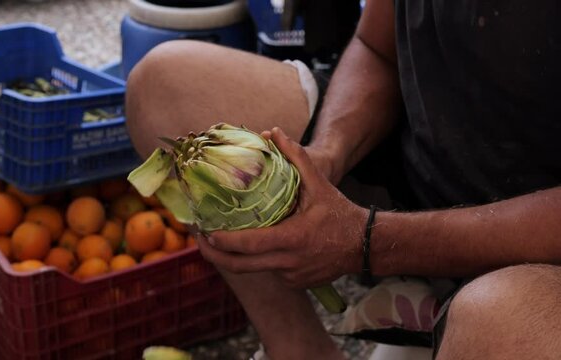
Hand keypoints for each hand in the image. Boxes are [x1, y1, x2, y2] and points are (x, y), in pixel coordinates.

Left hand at [197, 127, 367, 288]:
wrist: (364, 245)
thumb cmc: (339, 214)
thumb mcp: (319, 184)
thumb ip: (296, 157)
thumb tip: (273, 132)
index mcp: (293, 238)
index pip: (249, 244)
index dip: (223, 241)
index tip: (204, 232)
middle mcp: (289, 262)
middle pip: (241, 266)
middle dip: (214, 256)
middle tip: (199, 240)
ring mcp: (291, 276)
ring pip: (255, 268)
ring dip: (239, 256)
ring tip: (224, 238)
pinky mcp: (295, 284)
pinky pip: (270, 271)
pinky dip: (262, 259)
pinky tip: (262, 245)